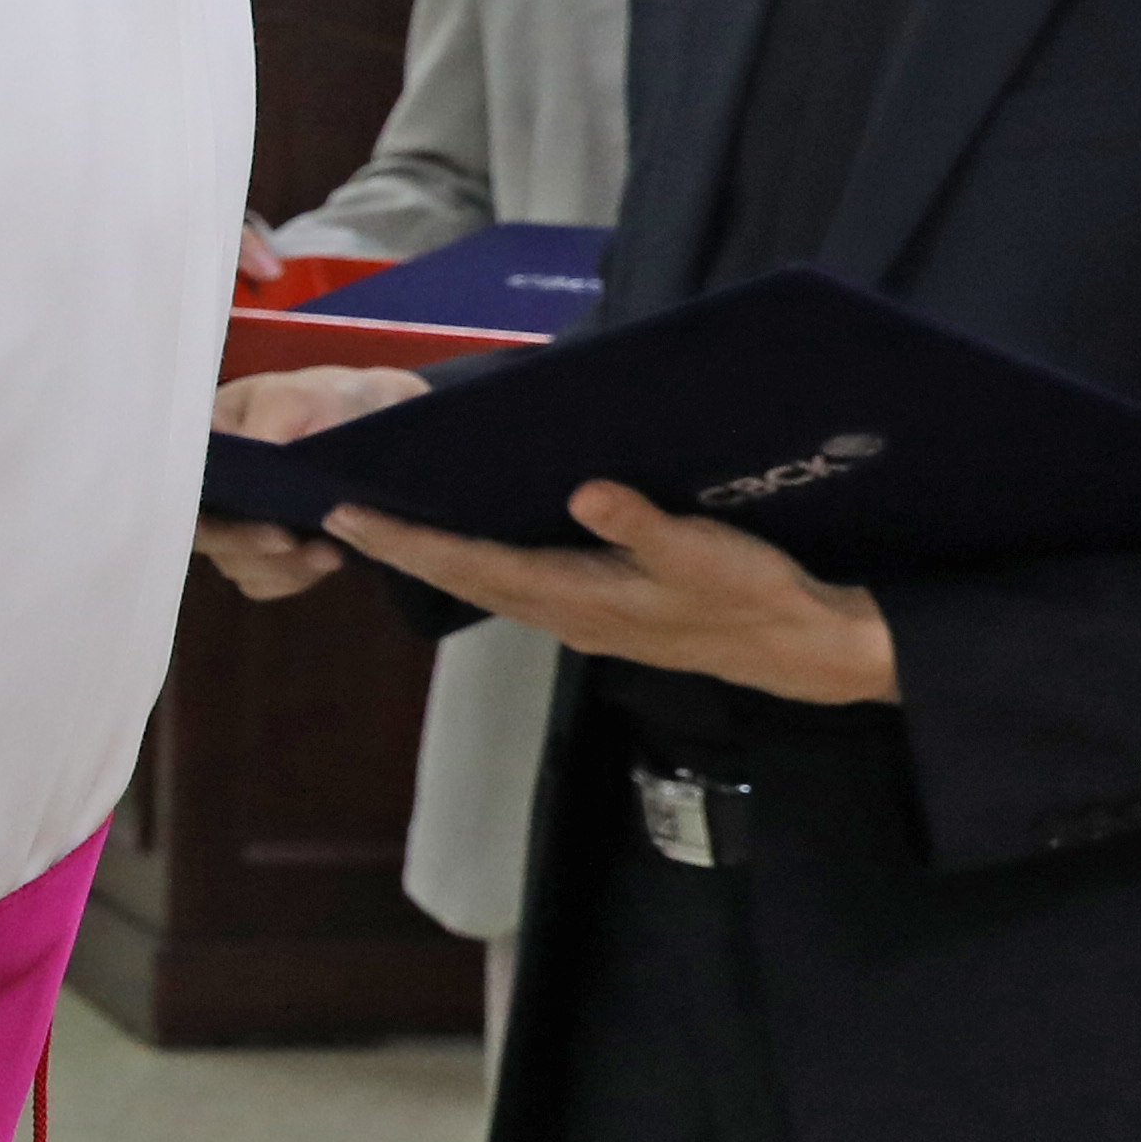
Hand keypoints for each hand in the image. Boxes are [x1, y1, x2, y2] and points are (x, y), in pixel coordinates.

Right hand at [197, 361, 429, 600]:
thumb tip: (247, 465)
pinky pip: (264, 581)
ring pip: (235, 564)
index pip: (175, 487)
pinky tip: (330, 556)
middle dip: (244, 543)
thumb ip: (270, 420)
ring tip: (329, 552)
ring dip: (279, 566)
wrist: (378, 420)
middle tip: (288, 540)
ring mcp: (238, 522)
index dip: (193, 509)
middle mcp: (213, 487)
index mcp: (204, 445)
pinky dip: (294, 577)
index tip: (241, 513)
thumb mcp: (298, 396)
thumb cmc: (329, 399)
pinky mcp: (268, 552)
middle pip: (202, 534)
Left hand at [332, 484, 897, 707]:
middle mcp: (565, 613)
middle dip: (402, 547)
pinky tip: (472, 539)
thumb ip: (643, 524)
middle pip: (464, 578)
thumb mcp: (704, 552)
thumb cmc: (752, 595)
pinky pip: (519, 585)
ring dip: (437, 557)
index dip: (408, 542)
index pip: (471, 566)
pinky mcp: (602, 612)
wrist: (799, 647)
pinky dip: (480, 563)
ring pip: (488, 585)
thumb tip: (586, 494)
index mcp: (577, 597)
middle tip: (341, 513)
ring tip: (389, 522)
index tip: (350, 517)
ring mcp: (581, 617)